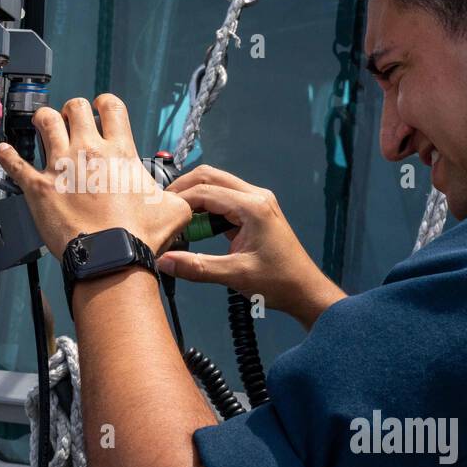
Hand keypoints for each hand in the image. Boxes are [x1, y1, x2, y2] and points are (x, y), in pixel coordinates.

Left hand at [0, 94, 192, 257]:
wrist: (109, 257)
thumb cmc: (138, 236)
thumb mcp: (174, 211)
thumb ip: (177, 197)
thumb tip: (182, 199)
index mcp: (119, 151)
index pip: (111, 107)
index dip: (105, 104)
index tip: (101, 110)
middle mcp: (88, 151)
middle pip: (75, 108)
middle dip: (73, 111)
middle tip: (72, 121)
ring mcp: (60, 166)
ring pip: (45, 122)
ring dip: (44, 120)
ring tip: (42, 124)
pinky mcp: (38, 187)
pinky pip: (16, 163)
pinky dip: (7, 155)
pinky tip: (4, 151)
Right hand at [157, 165, 344, 329]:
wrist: (305, 290)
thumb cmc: (279, 282)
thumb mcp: (235, 275)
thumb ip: (197, 267)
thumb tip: (164, 261)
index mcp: (253, 206)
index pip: (205, 191)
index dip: (179, 201)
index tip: (161, 216)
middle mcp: (256, 196)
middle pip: (209, 176)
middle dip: (183, 190)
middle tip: (164, 210)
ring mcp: (256, 201)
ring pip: (216, 184)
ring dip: (194, 197)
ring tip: (176, 219)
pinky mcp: (254, 211)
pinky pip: (224, 198)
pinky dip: (205, 207)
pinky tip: (195, 225)